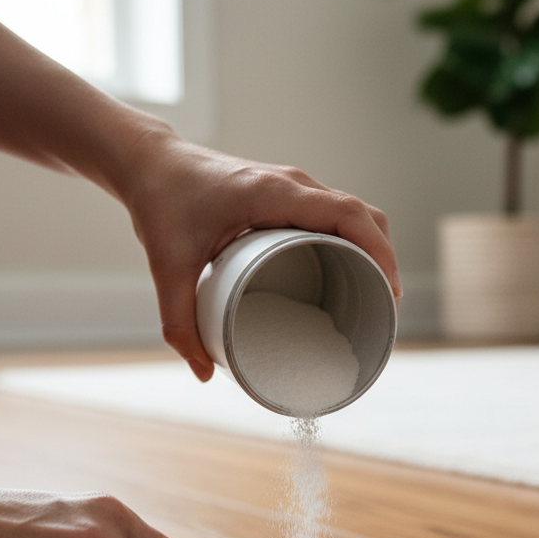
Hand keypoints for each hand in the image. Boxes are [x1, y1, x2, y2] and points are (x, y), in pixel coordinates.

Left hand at [115, 125, 402, 379]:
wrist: (149, 164)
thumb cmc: (160, 204)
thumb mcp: (167, 267)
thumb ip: (179, 323)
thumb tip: (203, 374)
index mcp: (274, 194)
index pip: (348, 215)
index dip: (378, 251)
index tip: (389, 291)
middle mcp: (292, 184)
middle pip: (363, 215)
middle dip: (384, 259)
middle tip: (384, 305)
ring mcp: (292, 186)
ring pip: (353, 212)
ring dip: (371, 248)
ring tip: (372, 293)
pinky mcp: (285, 193)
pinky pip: (334, 212)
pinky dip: (352, 239)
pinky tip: (347, 270)